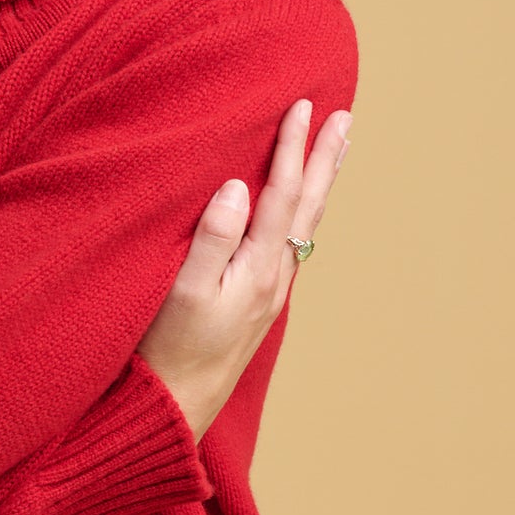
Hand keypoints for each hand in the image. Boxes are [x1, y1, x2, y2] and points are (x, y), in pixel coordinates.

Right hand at [136, 99, 352, 443]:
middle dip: (324, 159)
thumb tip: (239, 187)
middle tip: (345, 117)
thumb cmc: (168, 351)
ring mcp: (269, 293)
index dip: (292, 147)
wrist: (176, 410)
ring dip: (319, 183)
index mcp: (258, 268)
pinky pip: (290, 241)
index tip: (302, 104)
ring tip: (335, 151)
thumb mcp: (182, 291)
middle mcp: (274, 278)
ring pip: (304, 225)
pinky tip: (298, 208)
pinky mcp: (256, 304)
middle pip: (307, 206)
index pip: (281, 194)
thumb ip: (212, 237)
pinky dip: (301, 211)